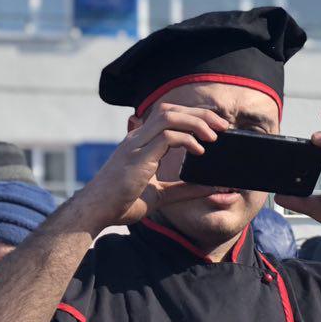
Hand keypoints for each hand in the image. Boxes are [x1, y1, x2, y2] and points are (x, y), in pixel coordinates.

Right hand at [71, 104, 230, 231]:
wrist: (97, 212)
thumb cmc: (122, 203)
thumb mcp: (161, 195)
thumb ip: (184, 189)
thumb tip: (211, 188)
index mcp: (141, 143)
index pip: (168, 115)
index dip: (193, 116)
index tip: (215, 126)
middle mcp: (138, 139)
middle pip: (170, 109)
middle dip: (200, 113)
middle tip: (223, 125)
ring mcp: (136, 145)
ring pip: (169, 116)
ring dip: (195, 122)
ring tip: (215, 136)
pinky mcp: (138, 157)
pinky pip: (166, 137)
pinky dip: (187, 140)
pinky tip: (199, 152)